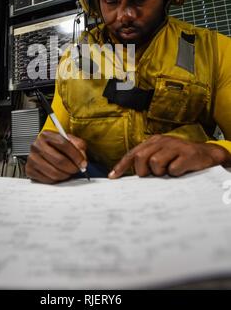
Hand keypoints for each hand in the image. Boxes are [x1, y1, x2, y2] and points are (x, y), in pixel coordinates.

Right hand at [26, 130, 86, 183]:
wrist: (44, 149)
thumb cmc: (57, 146)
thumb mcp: (70, 140)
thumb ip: (79, 146)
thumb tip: (82, 160)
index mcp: (47, 135)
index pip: (64, 145)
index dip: (76, 156)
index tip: (82, 163)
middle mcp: (37, 145)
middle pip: (59, 160)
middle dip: (72, 168)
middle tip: (76, 169)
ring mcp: (32, 158)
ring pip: (53, 172)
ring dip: (65, 175)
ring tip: (68, 172)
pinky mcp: (29, 169)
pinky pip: (46, 179)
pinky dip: (55, 180)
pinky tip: (58, 174)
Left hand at [108, 135, 230, 178]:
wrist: (206, 155)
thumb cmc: (180, 159)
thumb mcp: (162, 156)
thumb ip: (147, 162)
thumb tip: (130, 177)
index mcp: (153, 142)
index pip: (133, 153)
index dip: (121, 165)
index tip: (112, 177)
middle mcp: (162, 141)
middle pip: (140, 157)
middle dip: (142, 171)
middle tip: (152, 175)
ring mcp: (175, 146)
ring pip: (155, 163)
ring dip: (160, 172)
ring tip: (169, 171)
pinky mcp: (187, 154)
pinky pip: (173, 169)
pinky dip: (175, 174)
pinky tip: (180, 171)